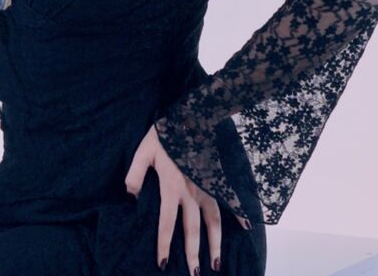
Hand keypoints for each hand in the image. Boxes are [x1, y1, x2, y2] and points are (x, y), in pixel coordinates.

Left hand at [125, 125, 245, 273]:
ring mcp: (207, 187)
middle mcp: (192, 192)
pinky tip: (246, 230)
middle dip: (192, 254)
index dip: (164, 245)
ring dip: (215, 244)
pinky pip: (230, 202)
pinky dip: (239, 216)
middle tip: (193, 275)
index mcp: (171, 188)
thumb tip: (131, 196)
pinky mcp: (217, 180)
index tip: (162, 263)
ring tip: (215, 264)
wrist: (190, 116)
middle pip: (192, 229)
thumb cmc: (164, 134)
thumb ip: (135, 175)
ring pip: (214, 222)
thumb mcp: (143, 152)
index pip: (166, 223)